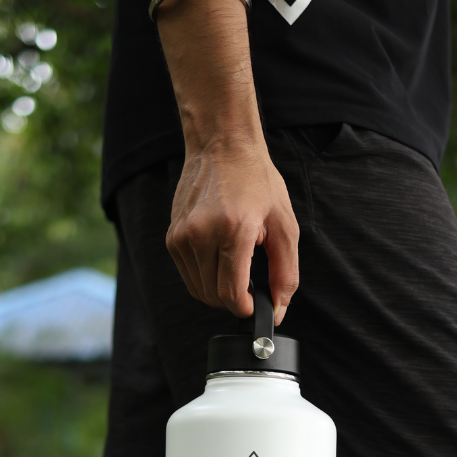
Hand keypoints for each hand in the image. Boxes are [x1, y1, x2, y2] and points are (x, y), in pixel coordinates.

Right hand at [166, 138, 298, 322]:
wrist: (222, 145)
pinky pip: (189, 275)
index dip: (247, 309)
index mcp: (232, 230)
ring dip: (219, 290)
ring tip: (236, 266)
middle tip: (252, 284)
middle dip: (235, 300)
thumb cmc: (257, 182)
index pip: (231, 294)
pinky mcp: (171, 237)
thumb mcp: (284, 226)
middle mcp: (200, 235)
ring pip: (199, 290)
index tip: (257, 304)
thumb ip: (285, 273)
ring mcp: (181, 236)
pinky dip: (206, 277)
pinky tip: (219, 257)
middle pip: (214, 296)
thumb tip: (278, 310)